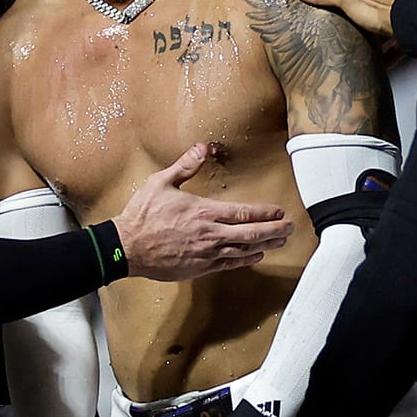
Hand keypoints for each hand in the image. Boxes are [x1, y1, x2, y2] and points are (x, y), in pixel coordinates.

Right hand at [112, 143, 292, 281]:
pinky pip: (229, 264)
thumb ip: (185, 165)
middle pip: (251, 234)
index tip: (279, 211)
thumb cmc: (142, 215)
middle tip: (290, 228)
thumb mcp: (161, 182)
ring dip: (265, 245)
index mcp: (203, 212)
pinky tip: (255, 256)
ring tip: (280, 242)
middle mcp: (209, 234)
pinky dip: (245, 260)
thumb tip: (202, 148)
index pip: (243, 212)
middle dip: (274, 230)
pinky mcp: (199, 268)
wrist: (126, 247)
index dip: (265, 212)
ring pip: (244, 251)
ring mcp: (206, 254)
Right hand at [290, 0, 405, 42]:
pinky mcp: (413, 29)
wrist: (413, 28)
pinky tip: (378, 60)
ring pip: (386, 17)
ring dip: (375, 28)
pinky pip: (398, 38)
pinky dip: (389, 48)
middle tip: (343, 21)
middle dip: (359, 9)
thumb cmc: (381, 9)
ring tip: (360, 39)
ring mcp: (407, 8)